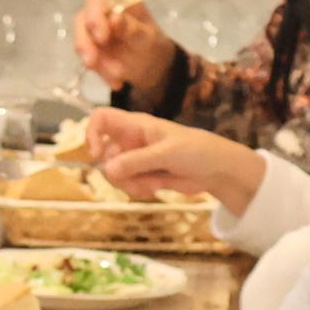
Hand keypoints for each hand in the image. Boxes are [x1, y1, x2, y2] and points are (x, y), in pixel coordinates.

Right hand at [74, 0, 180, 102]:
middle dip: (87, 44)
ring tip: (118, 78)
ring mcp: (93, 31)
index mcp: (117, 1)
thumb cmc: (153, 44)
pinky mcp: (90, 49)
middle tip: (92, 63)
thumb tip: (114, 17)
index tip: (102, 38)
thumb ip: (131, 28)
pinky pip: (88, 61)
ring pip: (82, 44)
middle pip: (82, 21)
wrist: (153, 66)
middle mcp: (101, 12)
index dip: (94, 17)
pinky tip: (117, 82)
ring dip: (97, 64)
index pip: (97, 0)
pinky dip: (101, 73)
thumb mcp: (148, 37)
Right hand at [82, 105, 262, 212]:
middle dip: (115, 171)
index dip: (92, 133)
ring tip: (149, 186)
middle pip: (105, 154)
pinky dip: (136, 190)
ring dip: (127, 184)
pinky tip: (154, 189)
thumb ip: (136, 161)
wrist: (217, 170)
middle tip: (131, 180)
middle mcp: (131, 140)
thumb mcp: (166, 153)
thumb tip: (106, 169)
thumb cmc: (195, 150)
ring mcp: (136, 159)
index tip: (97, 154)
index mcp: (135, 125)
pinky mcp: (142, 175)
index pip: (101, 118)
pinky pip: (127, 184)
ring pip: (114, 173)